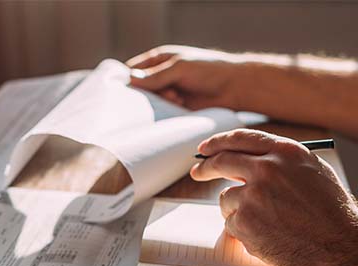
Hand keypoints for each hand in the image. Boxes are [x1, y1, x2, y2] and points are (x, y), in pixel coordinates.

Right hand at [127, 45, 255, 109]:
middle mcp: (161, 76)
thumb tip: (130, 79)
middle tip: (151, 98)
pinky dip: (165, 113)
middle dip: (142, 95)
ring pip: (151, 102)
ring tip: (174, 99)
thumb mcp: (180, 68)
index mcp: (159, 59)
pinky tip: (174, 109)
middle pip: (140, 88)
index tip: (122, 91)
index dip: (126, 79)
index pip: (133, 69)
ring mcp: (169, 92)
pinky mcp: (177, 108)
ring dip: (158, 104)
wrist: (234, 87)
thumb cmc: (209, 70)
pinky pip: (163, 113)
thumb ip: (156, 75)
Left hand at [190, 129, 357, 265]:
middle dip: (205, 167)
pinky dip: (245, 231)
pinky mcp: (245, 222)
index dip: (218, 142)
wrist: (342, 247)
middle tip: (198, 172)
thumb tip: (248, 159)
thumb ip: (281, 160)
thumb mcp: (313, 171)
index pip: (240, 139)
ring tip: (268, 222)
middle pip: (221, 161)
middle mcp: (267, 169)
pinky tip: (269, 235)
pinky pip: (232, 223)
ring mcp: (253, 196)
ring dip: (238, 209)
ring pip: (227, 198)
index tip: (205, 149)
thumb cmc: (332, 212)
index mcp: (284, 152)